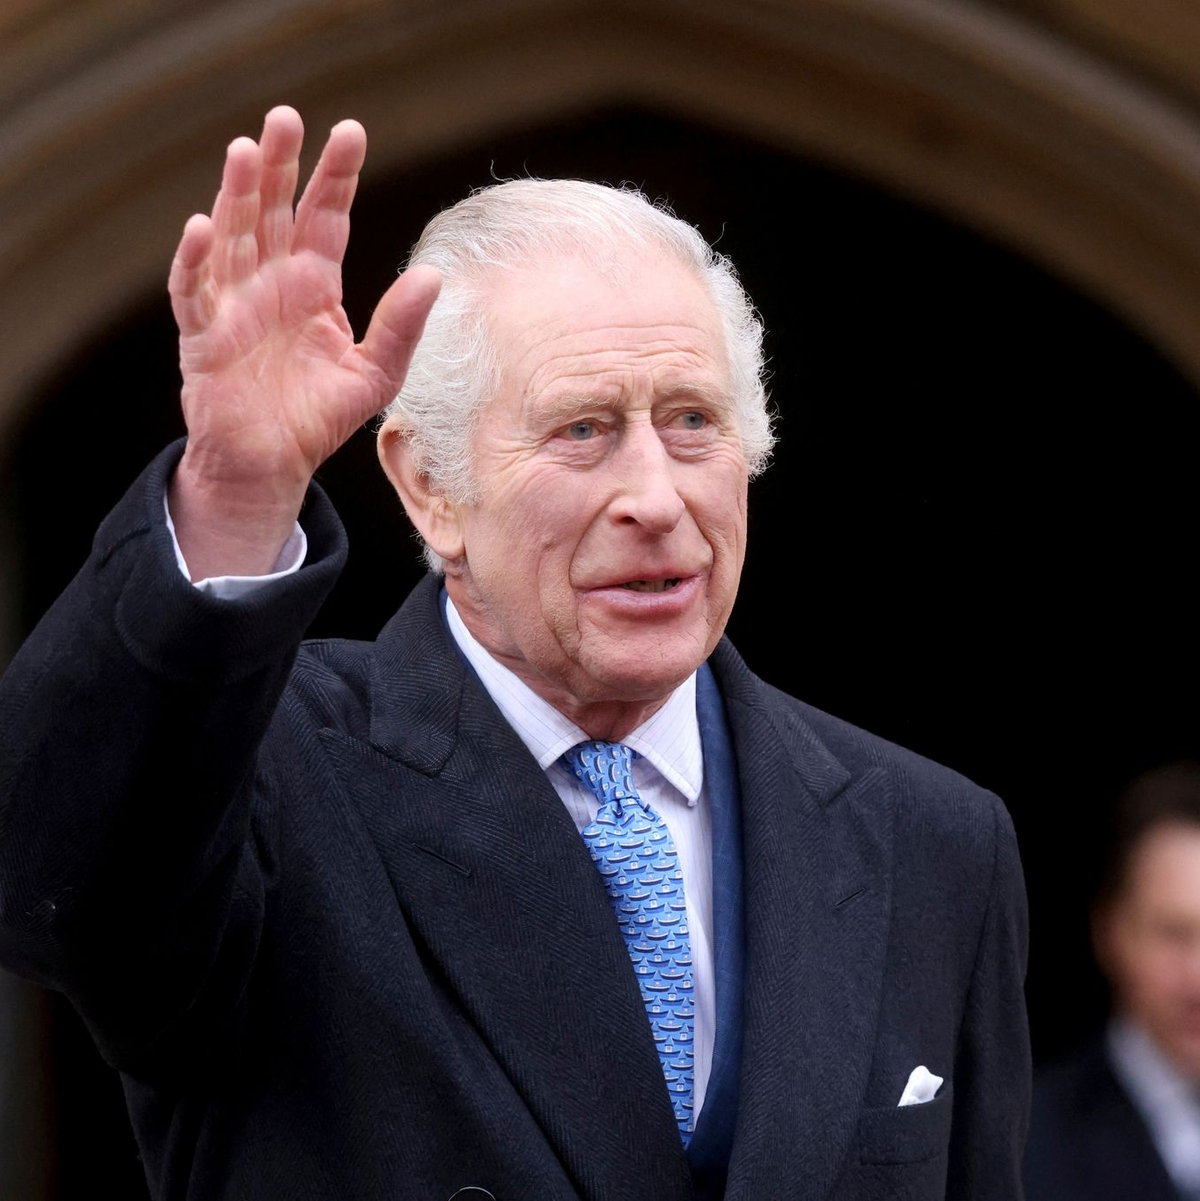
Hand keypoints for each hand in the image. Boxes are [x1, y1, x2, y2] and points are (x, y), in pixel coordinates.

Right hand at [167, 106, 439, 577]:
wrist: (273, 463)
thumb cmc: (320, 416)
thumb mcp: (375, 373)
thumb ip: (401, 327)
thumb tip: (434, 275)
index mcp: (313, 284)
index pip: (325, 218)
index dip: (336, 177)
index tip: (351, 132)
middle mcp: (271, 282)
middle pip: (272, 211)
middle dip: (278, 165)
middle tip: (285, 116)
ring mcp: (234, 304)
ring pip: (231, 237)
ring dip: (235, 195)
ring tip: (245, 151)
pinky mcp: (204, 336)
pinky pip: (193, 292)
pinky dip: (194, 262)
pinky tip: (200, 227)